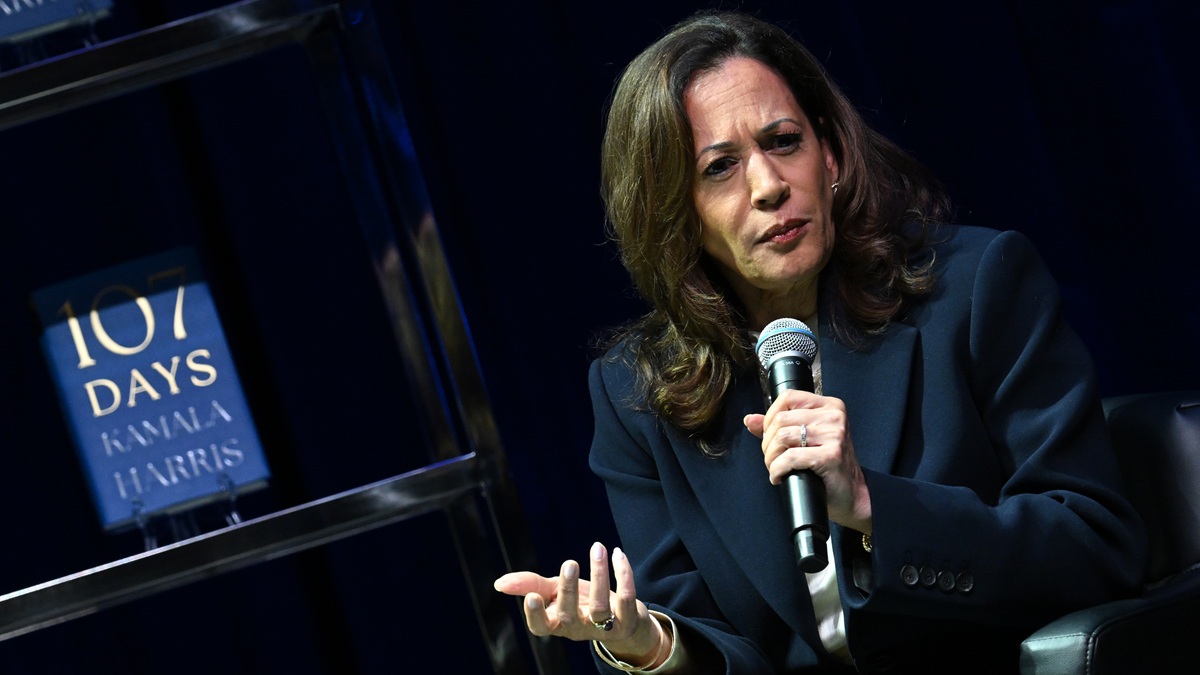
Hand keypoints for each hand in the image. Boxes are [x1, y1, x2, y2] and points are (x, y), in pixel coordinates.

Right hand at [493, 542, 663, 662]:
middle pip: (570, 615)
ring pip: (600, 606)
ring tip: (597, 548)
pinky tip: (616, 554)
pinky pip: (627, 597)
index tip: (532, 597)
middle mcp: (579, 628)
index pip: (542, 627)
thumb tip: (499, 583)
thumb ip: (529, 586)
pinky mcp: (627, 618)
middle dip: (568, 590)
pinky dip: (623, 574)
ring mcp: (605, 626)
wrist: (623, 620)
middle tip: (568, 563)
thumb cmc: (581, 602)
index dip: (535, 616)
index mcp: (558, 623)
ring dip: (599, 574)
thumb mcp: (554, 593)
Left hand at [744, 389, 871, 532]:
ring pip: (782, 437)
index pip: (788, 397)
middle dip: (767, 442)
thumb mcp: (805, 440)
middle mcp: (834, 416)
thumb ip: (778, 427)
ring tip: (775, 468)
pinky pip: (790, 458)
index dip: (769, 417)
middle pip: (781, 419)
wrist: (852, 494)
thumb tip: (749, 420)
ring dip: (771, 457)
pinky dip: (777, 469)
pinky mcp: (831, 455)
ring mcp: (835, 435)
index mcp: (829, 406)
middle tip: (771, 458)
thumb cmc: (828, 467)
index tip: (768, 436)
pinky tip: (779, 477)